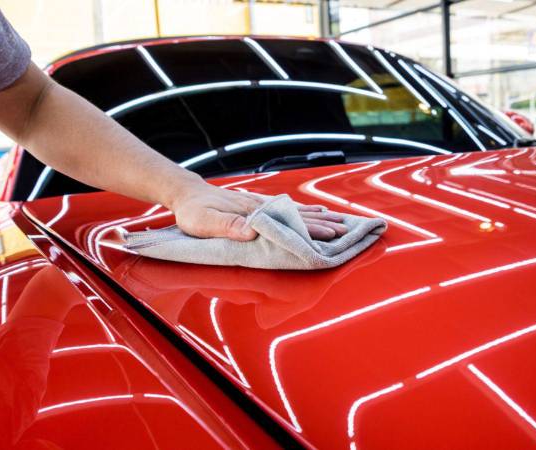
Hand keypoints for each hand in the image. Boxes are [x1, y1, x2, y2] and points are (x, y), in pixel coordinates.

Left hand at [170, 179, 347, 240]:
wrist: (187, 193)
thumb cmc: (194, 211)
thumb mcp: (203, 222)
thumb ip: (227, 226)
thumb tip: (253, 230)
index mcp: (253, 213)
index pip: (289, 223)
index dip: (311, 230)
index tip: (332, 236)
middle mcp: (262, 207)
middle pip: (300, 216)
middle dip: (324, 224)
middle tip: (347, 230)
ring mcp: (262, 204)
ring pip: (298, 211)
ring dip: (320, 217)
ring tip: (340, 221)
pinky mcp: (259, 204)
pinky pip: (288, 208)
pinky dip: (306, 210)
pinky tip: (315, 211)